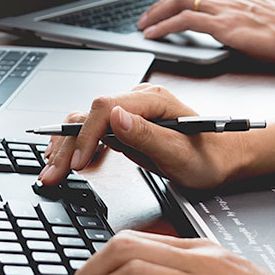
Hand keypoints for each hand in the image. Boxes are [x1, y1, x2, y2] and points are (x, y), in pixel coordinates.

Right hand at [38, 84, 249, 188]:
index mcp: (152, 100)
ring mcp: (129, 112)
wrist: (224, 159)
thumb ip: (147, 135)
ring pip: (84, 122)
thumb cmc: (211, 156)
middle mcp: (137, 100)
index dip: (86, 135)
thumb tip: (115, 118)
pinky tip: (62, 160)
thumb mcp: (182, 153)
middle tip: (52, 175)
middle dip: (67, 145)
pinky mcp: (124, 126)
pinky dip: (74, 146)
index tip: (78, 163)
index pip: (104, 107)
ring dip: (65, 146)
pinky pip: (92, 131)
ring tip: (50, 172)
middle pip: (88, 114)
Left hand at [136, 0, 274, 64]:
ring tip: (143, 25)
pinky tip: (153, 34)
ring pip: (179, 1)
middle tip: (146, 17)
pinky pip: (184, 20)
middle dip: (161, 4)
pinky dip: (164, 25)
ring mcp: (224, 7)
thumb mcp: (270, 14)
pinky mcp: (223, 24)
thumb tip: (244, 21)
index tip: (167, 8)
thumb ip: (252, 13)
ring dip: (156, 13)